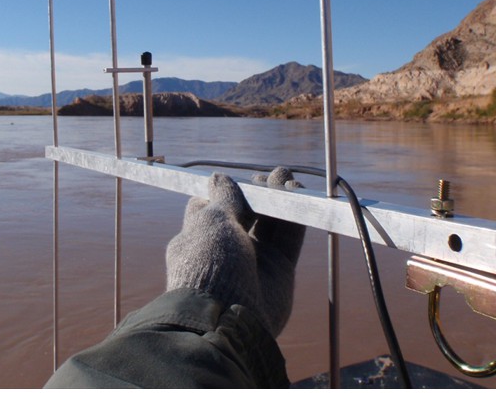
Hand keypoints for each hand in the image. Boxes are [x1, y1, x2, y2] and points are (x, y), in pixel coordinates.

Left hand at [165, 167, 305, 336]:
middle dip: (257, 192)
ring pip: (268, 223)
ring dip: (278, 199)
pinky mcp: (278, 272)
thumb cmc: (208, 264)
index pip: (210, 209)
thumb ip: (222, 199)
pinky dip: (295, 218)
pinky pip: (288, 238)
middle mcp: (225, 250)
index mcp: (198, 239)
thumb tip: (219, 177)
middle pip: (244, 213)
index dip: (224, 192)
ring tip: (287, 178)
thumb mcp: (211, 222)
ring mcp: (252, 261)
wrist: (227, 317)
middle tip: (268, 176)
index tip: (238, 179)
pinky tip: (298, 195)